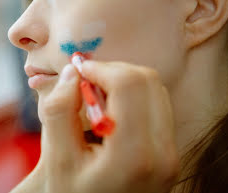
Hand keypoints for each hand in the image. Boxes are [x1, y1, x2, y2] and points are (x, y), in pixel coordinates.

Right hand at [11, 61, 179, 192]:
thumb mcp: (56, 158)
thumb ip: (59, 111)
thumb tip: (72, 72)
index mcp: (134, 155)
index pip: (129, 85)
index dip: (100, 68)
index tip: (78, 73)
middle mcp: (163, 153)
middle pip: (147, 81)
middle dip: (112, 71)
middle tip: (85, 83)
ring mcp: (171, 153)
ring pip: (155, 89)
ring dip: (123, 81)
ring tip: (96, 99)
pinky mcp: (171, 151)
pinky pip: (158, 105)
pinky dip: (133, 96)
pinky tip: (110, 111)